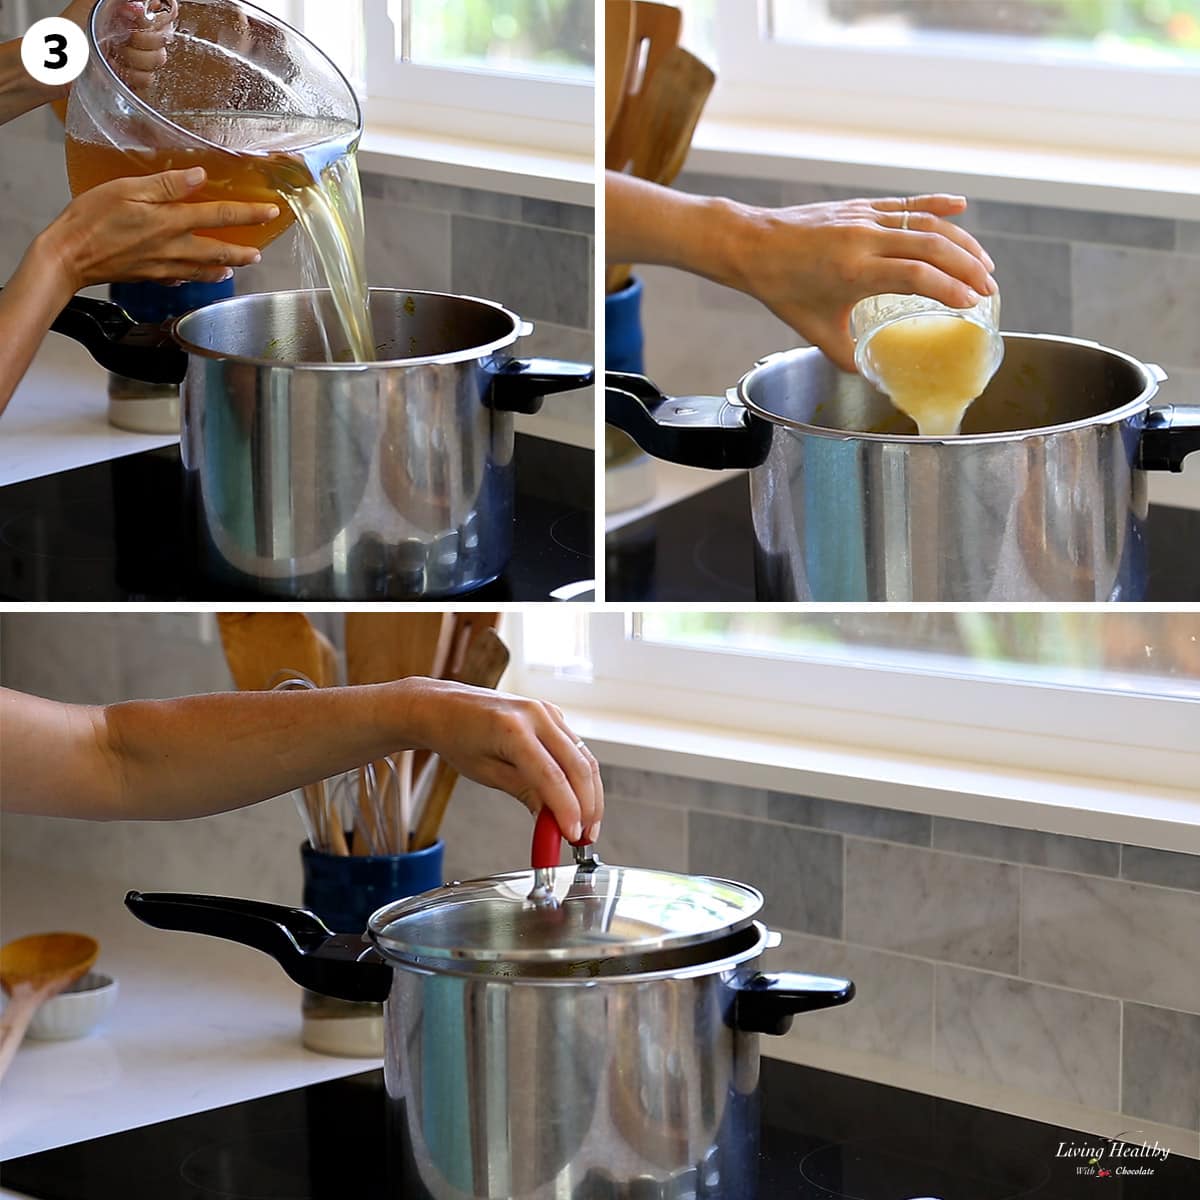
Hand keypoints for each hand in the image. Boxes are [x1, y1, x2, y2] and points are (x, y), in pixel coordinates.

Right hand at [35, 167, 277, 293]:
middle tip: (260, 252)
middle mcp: (174, 248)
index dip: (248, 213)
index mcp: (171, 222)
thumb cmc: (91, 219)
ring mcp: (164, 267)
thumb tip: (199, 176)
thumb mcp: (126, 189)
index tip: (270, 211)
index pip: (220, 215)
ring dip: (225, 268)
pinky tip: (201, 275)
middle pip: (220, 251)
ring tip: (238, 265)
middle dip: (244, 251)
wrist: (69, 257)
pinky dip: (197, 277)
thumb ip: (165, 184)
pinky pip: (182, 278)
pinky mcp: (152, 278)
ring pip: (205, 270)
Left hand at [61, 0, 178, 92]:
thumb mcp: (90, 5)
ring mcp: (133, 57)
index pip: (160, 14)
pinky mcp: (132, 80)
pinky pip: (149, 80)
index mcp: (124, 12)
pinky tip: (117, 72)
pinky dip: (133, 78)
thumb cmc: (64, 37)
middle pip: (162, 38)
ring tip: (114, 57)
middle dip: (142, 43)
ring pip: (157, 60)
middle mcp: (131, 32)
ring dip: (136, 61)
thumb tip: (142, 1)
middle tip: (120, 41)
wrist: (56, 69)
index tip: (138, 23)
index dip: (154, 21)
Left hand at [403, 679, 603, 842]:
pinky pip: (576, 748)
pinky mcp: (553, 714)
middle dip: (588, 807)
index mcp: (513, 728)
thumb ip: (525, 792)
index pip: (552, 776)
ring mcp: (548, 711)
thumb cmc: (457, 736)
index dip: (567, 810)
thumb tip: (553, 820)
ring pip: (584, 758)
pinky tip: (577, 800)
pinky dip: (580, 776)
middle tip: (585, 838)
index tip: (572, 836)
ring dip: (590, 794)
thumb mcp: (486, 772)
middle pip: (578, 767)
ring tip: (586, 826)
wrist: (445, 706)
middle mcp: (536, 714)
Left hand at [724, 194, 996, 371]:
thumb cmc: (781, 289)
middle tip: (988, 289)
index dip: (949, 289)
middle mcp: (864, 239)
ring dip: (960, 241)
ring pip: (925, 223)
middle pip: (931, 247)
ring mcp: (865, 218)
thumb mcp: (814, 331)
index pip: (916, 276)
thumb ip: (847, 355)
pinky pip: (907, 203)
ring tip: (983, 263)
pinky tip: (961, 207)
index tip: (971, 304)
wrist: (753, 245)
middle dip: (967, 268)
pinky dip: (936, 204)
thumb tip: (874, 375)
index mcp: (854, 271)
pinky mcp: (861, 206)